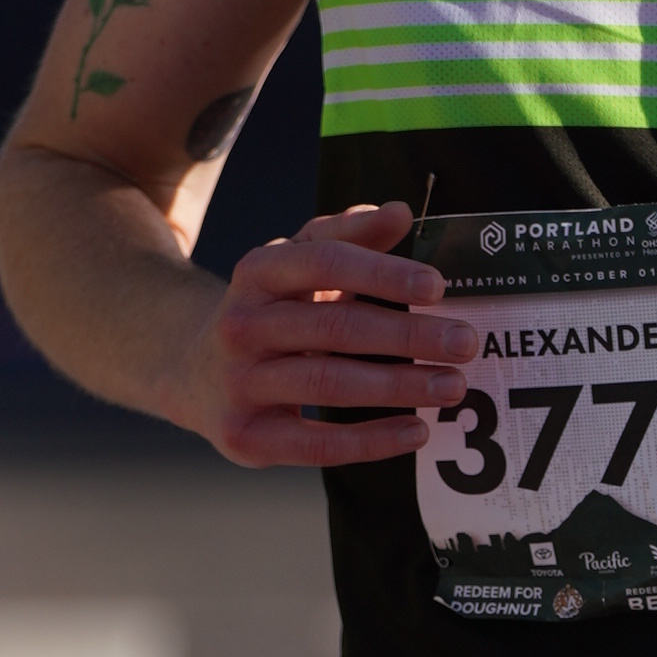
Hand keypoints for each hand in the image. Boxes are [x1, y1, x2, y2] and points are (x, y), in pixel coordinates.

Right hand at [188, 202, 481, 469]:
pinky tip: (418, 430)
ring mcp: (239, 383)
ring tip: (453, 385)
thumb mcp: (297, 262)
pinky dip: (372, 441)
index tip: (437, 287)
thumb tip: (399, 212)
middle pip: (333, 328)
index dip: (382, 274)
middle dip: (407, 336)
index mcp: (258, 272)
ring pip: (328, 384)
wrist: (191, 370)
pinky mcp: (245, 437)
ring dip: (399, 387)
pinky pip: (317, 444)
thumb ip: (349, 235)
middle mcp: (241, 325)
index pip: (325, 263)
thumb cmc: (270, 309)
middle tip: (465, 342)